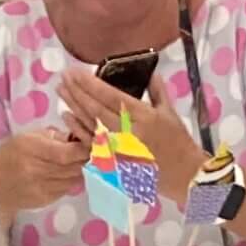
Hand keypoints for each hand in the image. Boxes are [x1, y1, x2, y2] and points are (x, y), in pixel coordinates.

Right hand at [0, 128, 91, 218]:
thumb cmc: (11, 154)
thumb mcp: (28, 137)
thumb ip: (53, 137)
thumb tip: (77, 137)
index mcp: (31, 148)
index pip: (65, 153)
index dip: (81, 149)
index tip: (88, 144)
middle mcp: (37, 170)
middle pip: (72, 167)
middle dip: (84, 159)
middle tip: (89, 153)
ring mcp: (41, 187)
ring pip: (73, 179)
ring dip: (80, 171)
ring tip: (79, 162)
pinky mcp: (45, 200)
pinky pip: (66, 189)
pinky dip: (71, 181)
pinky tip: (68, 174)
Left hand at [60, 70, 206, 206]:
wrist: (184, 176)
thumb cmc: (179, 142)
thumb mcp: (169, 110)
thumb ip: (155, 88)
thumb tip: (147, 70)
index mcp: (141, 115)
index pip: (109, 96)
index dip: (89, 83)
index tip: (75, 71)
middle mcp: (127, 132)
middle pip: (95, 109)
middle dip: (76, 91)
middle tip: (63, 77)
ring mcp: (119, 149)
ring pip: (90, 125)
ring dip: (73, 106)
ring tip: (61, 91)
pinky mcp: (115, 163)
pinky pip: (92, 145)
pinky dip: (78, 130)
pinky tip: (67, 117)